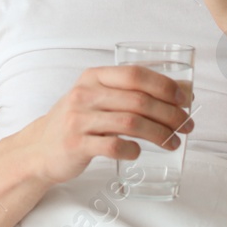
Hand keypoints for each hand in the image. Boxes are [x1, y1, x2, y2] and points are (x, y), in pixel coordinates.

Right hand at [23, 66, 195, 186]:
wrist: (39, 149)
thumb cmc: (78, 122)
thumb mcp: (100, 99)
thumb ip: (133, 93)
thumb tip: (184, 90)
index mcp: (93, 77)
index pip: (134, 74)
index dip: (164, 85)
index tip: (185, 99)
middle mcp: (85, 94)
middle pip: (137, 100)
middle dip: (169, 113)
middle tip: (187, 126)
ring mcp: (78, 119)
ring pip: (130, 122)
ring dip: (158, 134)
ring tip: (173, 142)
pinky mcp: (75, 144)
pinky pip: (112, 146)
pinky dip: (131, 149)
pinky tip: (139, 153)